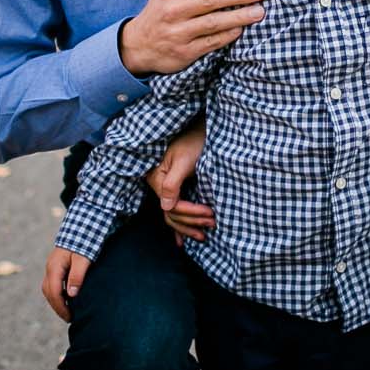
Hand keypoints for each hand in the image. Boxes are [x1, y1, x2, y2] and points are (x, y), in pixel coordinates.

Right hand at [42, 246, 90, 322]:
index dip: (61, 307)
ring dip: (57, 299)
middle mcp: (50, 266)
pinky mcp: (57, 263)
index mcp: (54, 267)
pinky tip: (69, 296)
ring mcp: (52, 264)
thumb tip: (71, 295)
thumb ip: (77, 276)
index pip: (54, 293)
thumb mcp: (84, 258)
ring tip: (68, 309)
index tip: (70, 317)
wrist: (85, 222)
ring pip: (49, 287)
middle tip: (69, 317)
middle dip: (57, 306)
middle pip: (48, 292)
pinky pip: (54, 282)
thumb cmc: (85, 240)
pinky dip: (59, 292)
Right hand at [119, 0, 264, 76]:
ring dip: (239, 16)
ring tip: (259, 12)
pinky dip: (229, 35)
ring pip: (214, 22)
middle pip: (210, 0)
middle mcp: (173, 11)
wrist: (138, 46)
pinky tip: (242, 29)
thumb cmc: (160, 12)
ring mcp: (179, 33)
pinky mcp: (185, 52)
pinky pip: (212, 42)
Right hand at [146, 122, 214, 244]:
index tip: (210, 213)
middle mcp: (159, 185)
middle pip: (172, 213)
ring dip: (188, 227)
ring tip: (205, 234)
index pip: (172, 205)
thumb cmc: (194, 140)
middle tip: (213, 223)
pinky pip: (175, 211)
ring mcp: (167, 188)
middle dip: (192, 222)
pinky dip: (180, 226)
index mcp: (157, 178)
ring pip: (173, 216)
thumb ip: (172, 184)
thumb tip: (166, 208)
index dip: (191, 212)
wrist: (201, 127)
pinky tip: (182, 242)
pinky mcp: (177, 188)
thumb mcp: (183, 161)